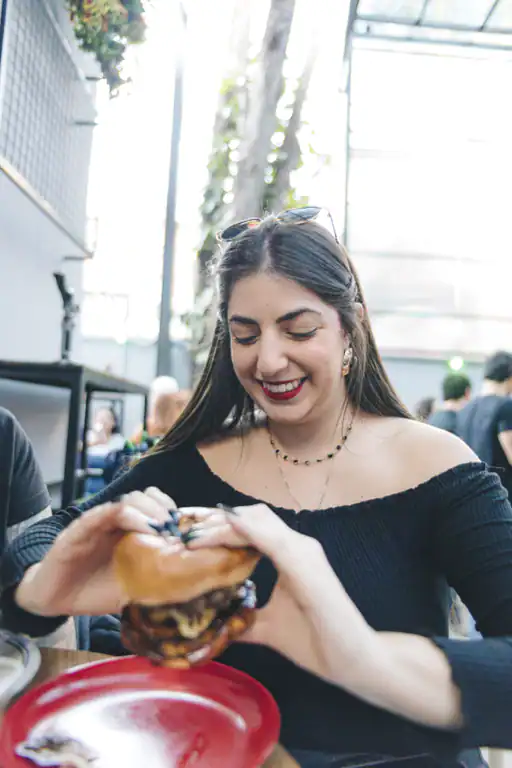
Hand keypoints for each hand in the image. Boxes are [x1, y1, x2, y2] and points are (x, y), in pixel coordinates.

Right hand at [16, 488, 181, 617]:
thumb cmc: (95, 590)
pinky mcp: (80, 528)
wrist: (55, 598)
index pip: (157, 506)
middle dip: (165, 511)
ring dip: (149, 512)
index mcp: (130, 530)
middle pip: (146, 498)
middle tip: (176, 531)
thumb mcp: (134, 585)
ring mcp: (98, 521)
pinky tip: (140, 530)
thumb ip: (157, 578)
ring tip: (161, 531)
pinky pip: (102, 513)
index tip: (187, 530)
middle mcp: (116, 520)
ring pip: (129, 501)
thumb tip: (193, 585)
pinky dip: (123, 516)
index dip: (174, 513)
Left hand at [183, 503, 332, 674]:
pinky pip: (272, 539)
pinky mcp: (305, 564)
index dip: (220, 526)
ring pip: (258, 521)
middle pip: (252, 516)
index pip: (251, 527)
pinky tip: (224, 531)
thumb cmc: (315, 640)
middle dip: (216, 519)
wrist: (352, 660)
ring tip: (193, 535)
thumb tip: (217, 624)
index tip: (189, 535)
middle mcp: (297, 545)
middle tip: (184, 532)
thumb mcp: (268, 627)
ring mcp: (303, 551)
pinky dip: (246, 531)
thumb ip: (245, 619)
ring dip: (223, 525)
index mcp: (290, 554)